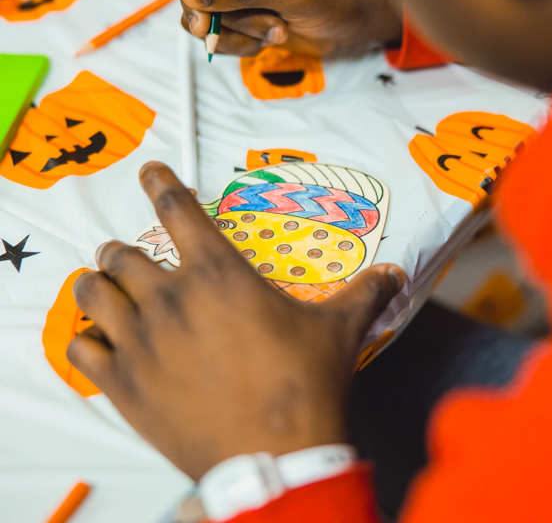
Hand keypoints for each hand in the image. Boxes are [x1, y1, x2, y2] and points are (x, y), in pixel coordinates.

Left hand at [68, 162, 404, 480]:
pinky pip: (81, 350)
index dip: (159, 182)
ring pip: (91, 295)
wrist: (275, 456)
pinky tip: (97, 342)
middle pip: (120, 254)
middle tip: (128, 255)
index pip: (177, 210)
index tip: (150, 172)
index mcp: (219, 274)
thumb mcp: (339, 331)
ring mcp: (141, 342)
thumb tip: (393, 276)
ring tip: (102, 288)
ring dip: (95, 286)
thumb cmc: (304, 386)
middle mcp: (170, 299)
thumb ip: (364, 294)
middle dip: (121, 249)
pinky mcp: (124, 385)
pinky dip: (86, 341)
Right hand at [163, 0, 402, 55]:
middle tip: (267, 26)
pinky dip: (240, 44)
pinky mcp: (237, 12)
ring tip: (278, 29)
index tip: (205, 18)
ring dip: (237, 34)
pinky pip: (216, 35)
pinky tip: (271, 36)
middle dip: (225, 18)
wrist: (358, 16)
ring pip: (201, 18)